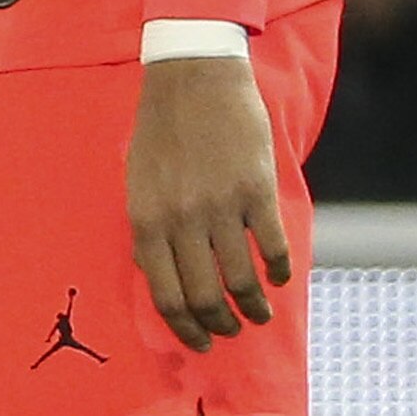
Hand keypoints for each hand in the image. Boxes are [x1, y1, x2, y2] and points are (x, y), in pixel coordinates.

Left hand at [127, 54, 289, 353]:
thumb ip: (147, 226)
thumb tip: (155, 273)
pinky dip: (278, 272)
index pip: (165, 294)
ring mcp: (220, 206)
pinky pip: (271, 249)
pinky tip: (279, 277)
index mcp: (146, 217)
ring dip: (253, 307)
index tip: (201, 343)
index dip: (185, 328)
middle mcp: (181, 219)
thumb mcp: (136, 177)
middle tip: (231, 330)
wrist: (193, 74)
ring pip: (242, 281)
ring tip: (259, 312)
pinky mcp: (255, 191)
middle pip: (205, 297)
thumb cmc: (161, 126)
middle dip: (220, 325)